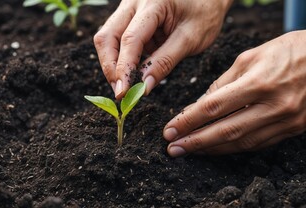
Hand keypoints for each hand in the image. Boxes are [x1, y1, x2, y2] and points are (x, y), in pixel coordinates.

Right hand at [94, 0, 232, 98]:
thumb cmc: (204, 13)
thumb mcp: (191, 40)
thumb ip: (165, 62)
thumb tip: (143, 87)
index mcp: (153, 3)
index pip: (130, 40)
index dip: (124, 69)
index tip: (122, 93)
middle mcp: (134, 1)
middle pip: (107, 37)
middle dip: (110, 67)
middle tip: (120, 92)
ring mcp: (128, 7)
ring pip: (106, 38)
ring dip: (112, 64)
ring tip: (126, 85)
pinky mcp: (129, 16)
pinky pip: (115, 38)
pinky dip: (120, 57)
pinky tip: (132, 71)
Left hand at [164, 31, 305, 155]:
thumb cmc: (287, 51)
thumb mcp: (250, 57)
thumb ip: (223, 83)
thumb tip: (200, 105)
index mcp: (258, 82)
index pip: (213, 108)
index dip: (187, 122)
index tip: (169, 131)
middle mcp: (273, 105)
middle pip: (225, 131)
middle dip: (195, 142)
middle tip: (173, 149)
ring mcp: (286, 121)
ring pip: (241, 143)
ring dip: (212, 149)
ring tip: (190, 150)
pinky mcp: (292, 129)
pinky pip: (258, 144)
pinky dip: (234, 148)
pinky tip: (216, 148)